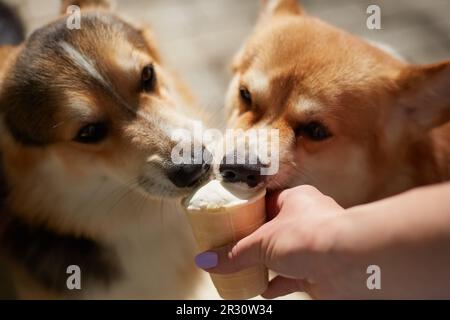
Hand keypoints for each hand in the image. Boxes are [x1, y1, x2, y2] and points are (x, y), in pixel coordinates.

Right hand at [195, 185, 346, 298]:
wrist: (349, 263)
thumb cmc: (312, 237)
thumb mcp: (263, 243)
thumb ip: (235, 254)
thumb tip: (206, 260)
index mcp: (295, 200)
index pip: (267, 202)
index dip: (249, 212)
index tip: (232, 222)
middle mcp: (307, 219)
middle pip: (275, 229)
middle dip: (257, 241)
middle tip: (235, 247)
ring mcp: (314, 245)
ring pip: (284, 253)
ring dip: (267, 263)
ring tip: (245, 268)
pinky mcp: (319, 268)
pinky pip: (293, 275)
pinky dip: (278, 283)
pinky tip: (264, 289)